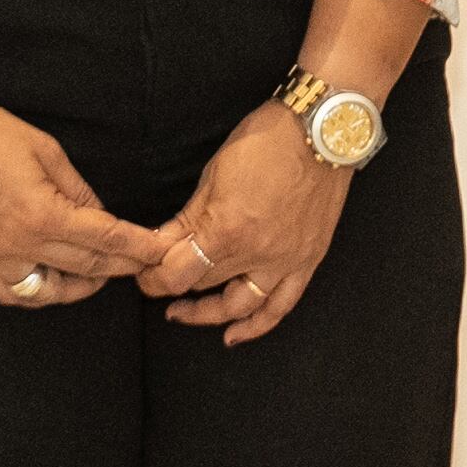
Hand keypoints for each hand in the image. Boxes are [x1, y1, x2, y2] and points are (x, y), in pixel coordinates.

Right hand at [0, 80, 167, 308]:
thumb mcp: (46, 152)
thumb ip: (78, 191)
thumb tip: (101, 217)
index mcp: (41, 215)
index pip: (105, 240)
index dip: (138, 247)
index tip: (161, 251)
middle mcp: (16, 246)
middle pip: (84, 267)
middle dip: (120, 267)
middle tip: (143, 263)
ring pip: (48, 292)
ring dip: (81, 287)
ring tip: (101, 273)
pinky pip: (11, 293)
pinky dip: (37, 293)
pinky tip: (53, 281)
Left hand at [128, 108, 358, 344]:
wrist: (323, 129)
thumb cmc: (267, 142)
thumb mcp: (213, 175)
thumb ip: (187, 219)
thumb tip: (159, 245)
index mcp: (226, 230)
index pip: (175, 274)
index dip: (151, 278)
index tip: (143, 271)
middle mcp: (255, 254)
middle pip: (202, 284)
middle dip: (174, 282)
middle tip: (159, 276)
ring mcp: (285, 260)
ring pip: (238, 306)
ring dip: (206, 314)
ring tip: (184, 312)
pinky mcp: (307, 260)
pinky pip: (281, 305)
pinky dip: (256, 326)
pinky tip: (233, 336)